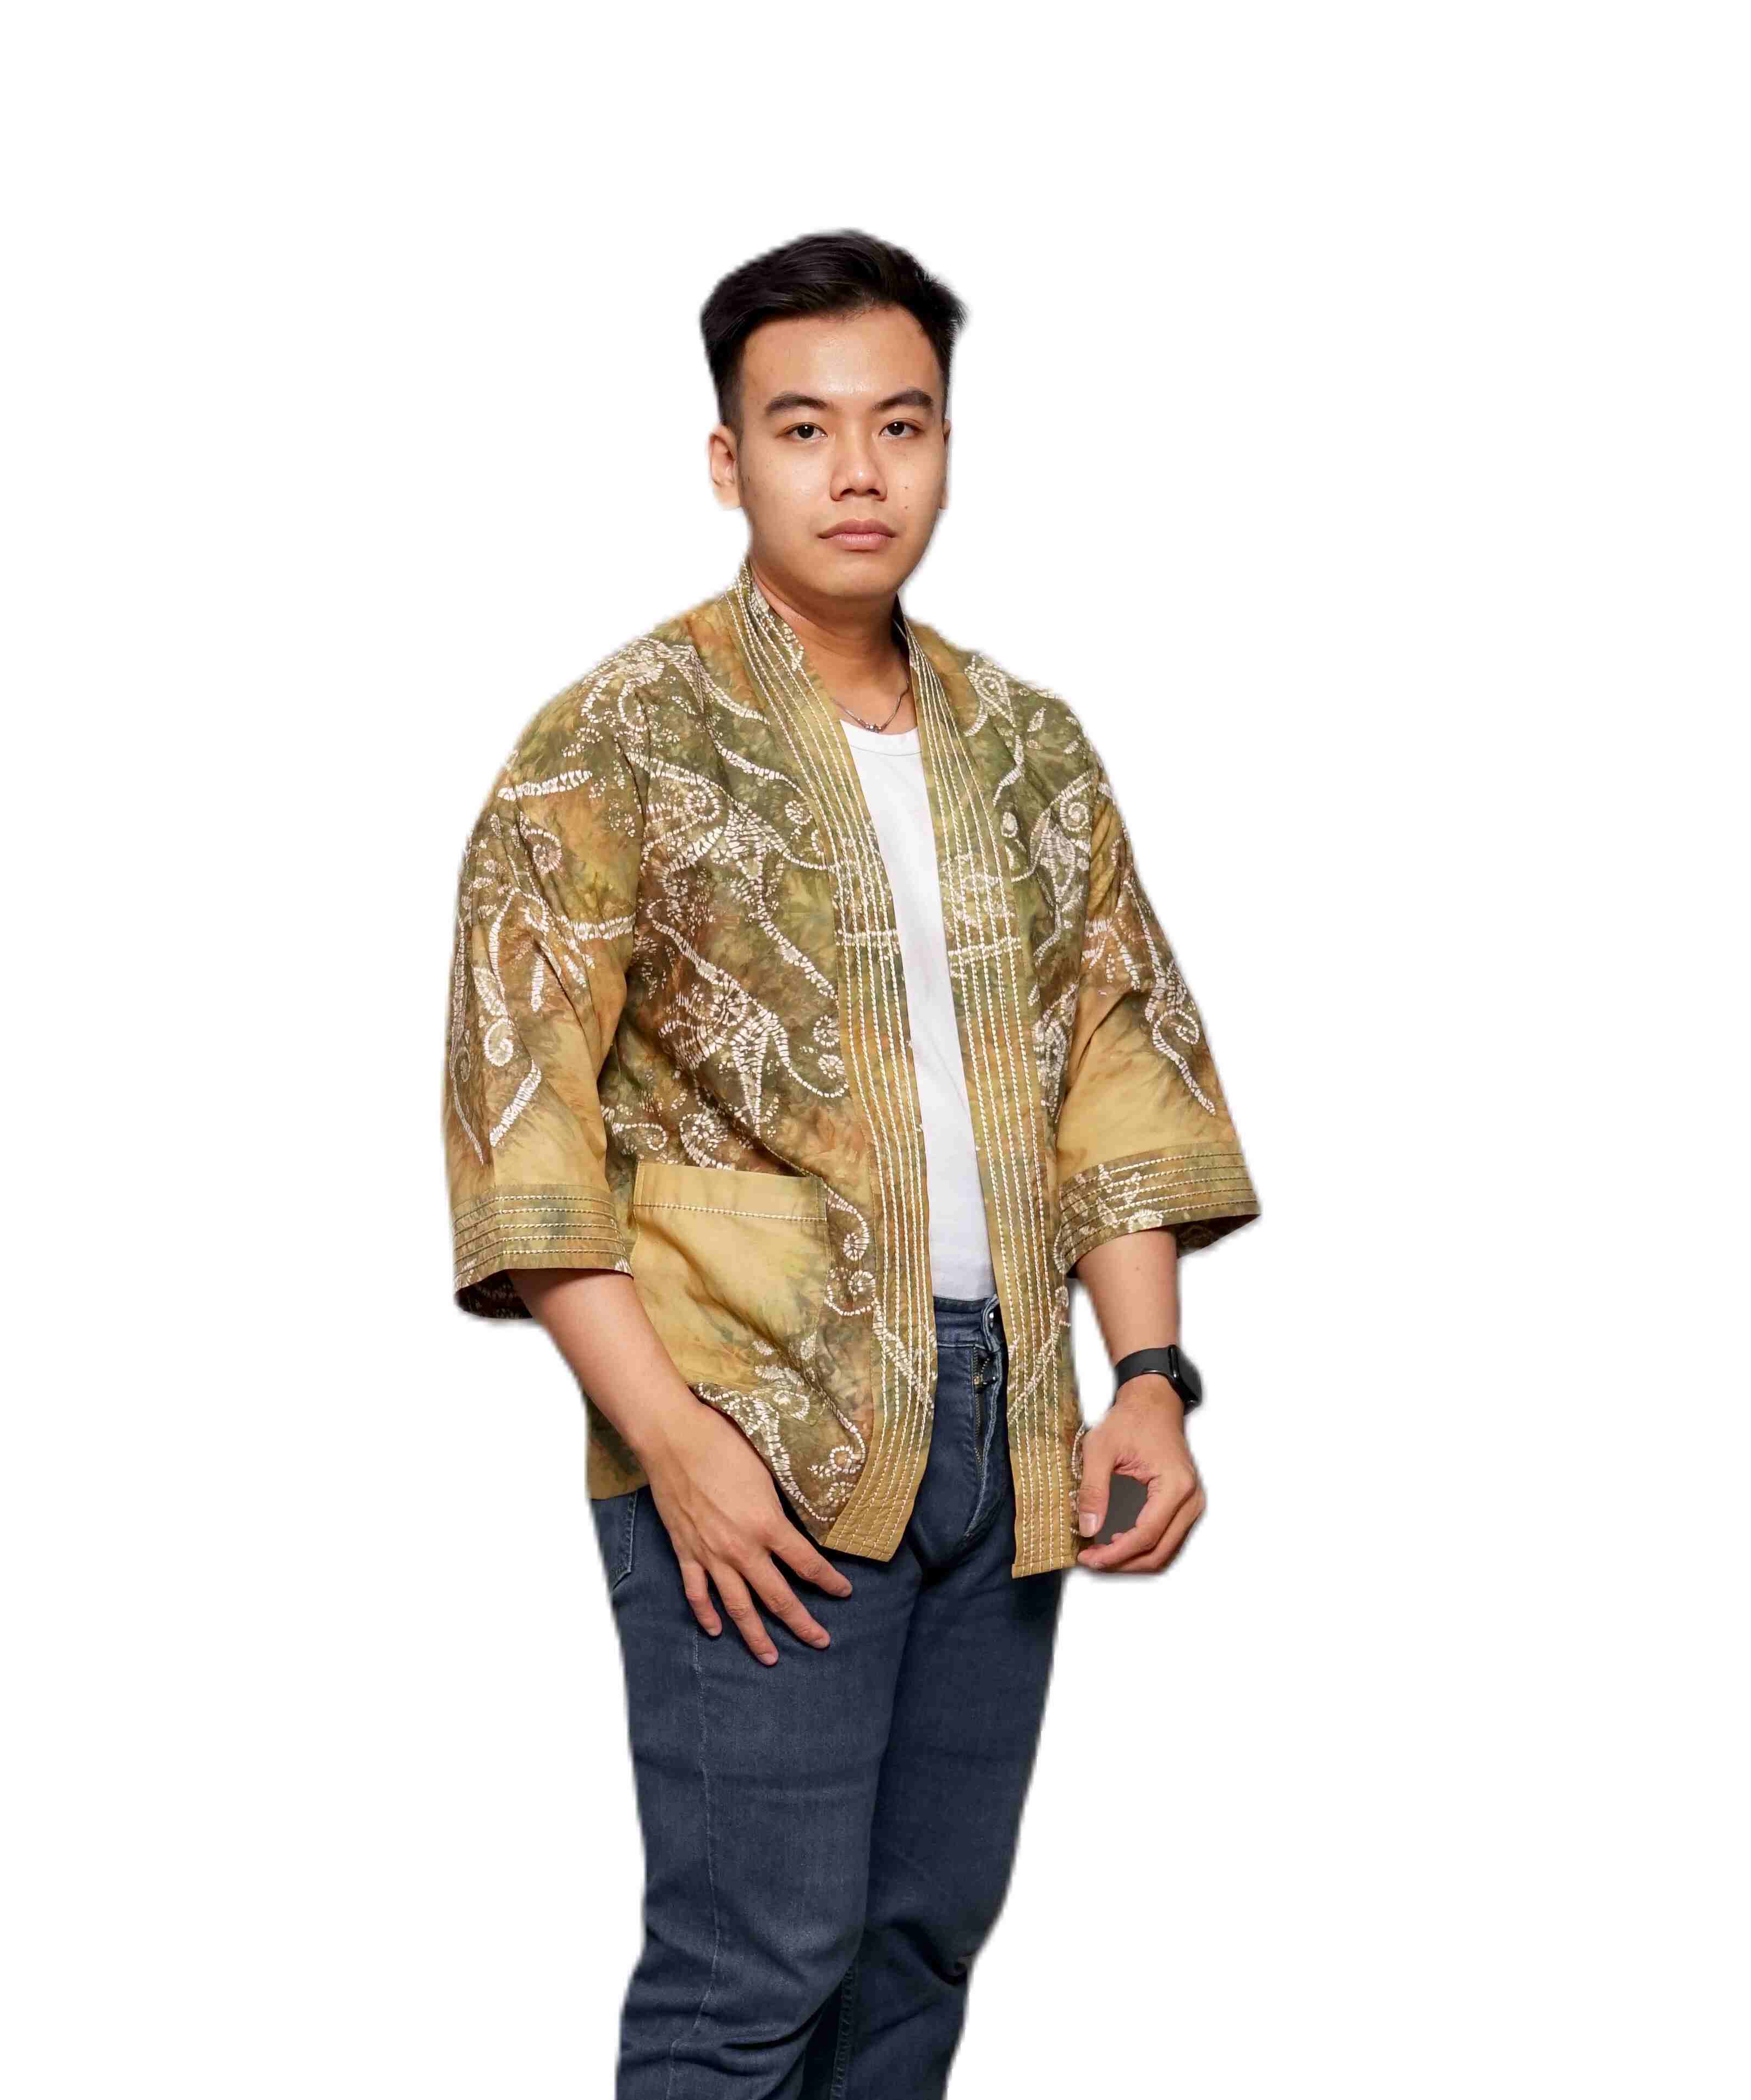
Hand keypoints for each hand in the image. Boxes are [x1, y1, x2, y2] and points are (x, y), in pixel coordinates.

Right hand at [641, 1401, 853, 1661]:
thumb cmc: (723, 1445)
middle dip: (802, 1623)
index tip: (844, 1593)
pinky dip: (706, 1615)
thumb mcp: (767, 1472)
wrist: (673, 1439)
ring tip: (771, 1658)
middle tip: (821, 1642)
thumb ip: (780, 1506)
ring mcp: (710, 1555)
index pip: (807, 1564)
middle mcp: (741, 1549)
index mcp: (767, 1525)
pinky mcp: (685, 1552)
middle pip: (777, 1597)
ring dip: (756, 1636)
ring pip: (738, 1607)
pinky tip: (716, 1630)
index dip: (829, 1582)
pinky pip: (697, 1593)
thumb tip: (795, 1522)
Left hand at [1075, 1375, 1206, 1573]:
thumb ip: (1093, 1489)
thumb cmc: (1131, 1420)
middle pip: (1159, 1551)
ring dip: (1133, 1559)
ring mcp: (1192, 1503)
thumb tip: (1088, 1528)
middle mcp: (1191, 1499)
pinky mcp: (1186, 1504)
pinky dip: (1144, 1548)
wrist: (1153, 1403)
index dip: (1115, 1553)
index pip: (1146, 1536)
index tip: (1089, 1557)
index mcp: (1175, 1485)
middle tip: (1091, 1559)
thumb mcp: (1101, 1449)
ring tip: (1101, 1553)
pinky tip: (1119, 1541)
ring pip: (1165, 1550)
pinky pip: (1168, 1538)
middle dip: (1123, 1562)